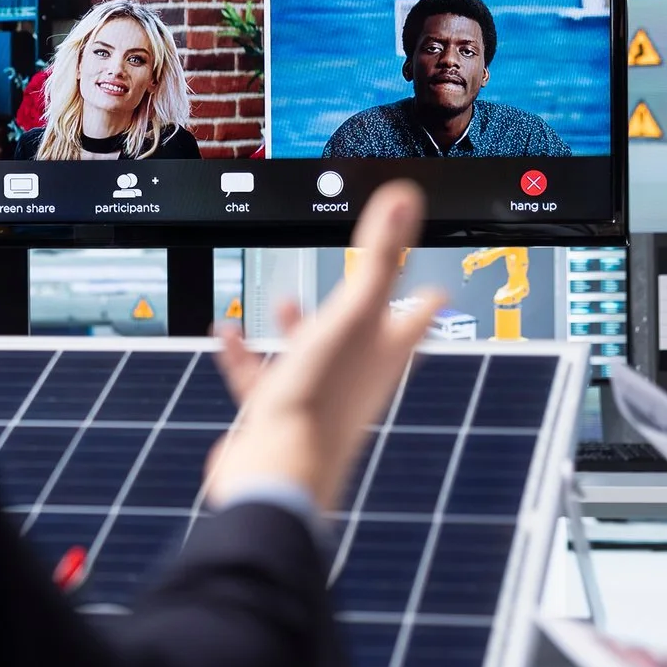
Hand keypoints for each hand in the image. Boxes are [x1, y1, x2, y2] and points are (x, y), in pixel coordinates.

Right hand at [204, 181, 440, 511]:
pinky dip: (246, 354)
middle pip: (368, 335)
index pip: (417, 315)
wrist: (277, 468)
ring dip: (299, 325)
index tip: (437, 284)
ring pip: (314, 354)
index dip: (426, 294)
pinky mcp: (278, 414)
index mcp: (385, 351)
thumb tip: (405, 197)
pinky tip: (229, 336)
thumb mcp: (351, 310)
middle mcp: (357, 376)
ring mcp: (318, 397)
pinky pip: (263, 376)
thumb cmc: (321, 397)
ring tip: (283, 301)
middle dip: (359, 305)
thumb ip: (378, 254)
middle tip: (360, 285)